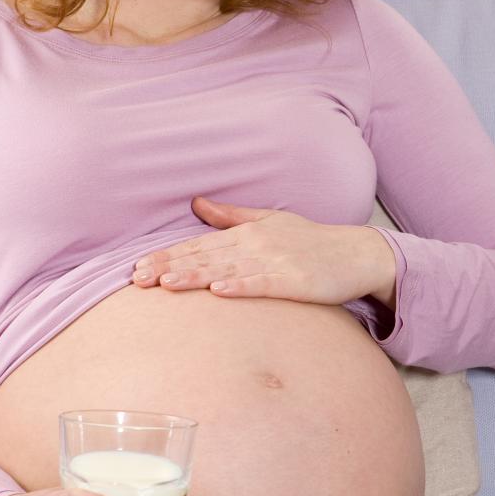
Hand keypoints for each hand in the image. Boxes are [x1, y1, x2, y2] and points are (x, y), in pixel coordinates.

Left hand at [132, 196, 395, 305]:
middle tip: (137, 279)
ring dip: (196, 276)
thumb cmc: (312, 241)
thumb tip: (197, 203)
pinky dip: (241, 287)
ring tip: (166, 284)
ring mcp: (276, 262)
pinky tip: (220, 292)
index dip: (167, 255)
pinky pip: (264, 285)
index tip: (138, 266)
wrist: (357, 253)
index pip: (199, 245)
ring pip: (227, 270)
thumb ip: (231, 216)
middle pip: (205, 258)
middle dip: (170, 268)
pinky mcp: (295, 281)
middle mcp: (256, 245)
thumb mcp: (270, 222)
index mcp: (247, 234)